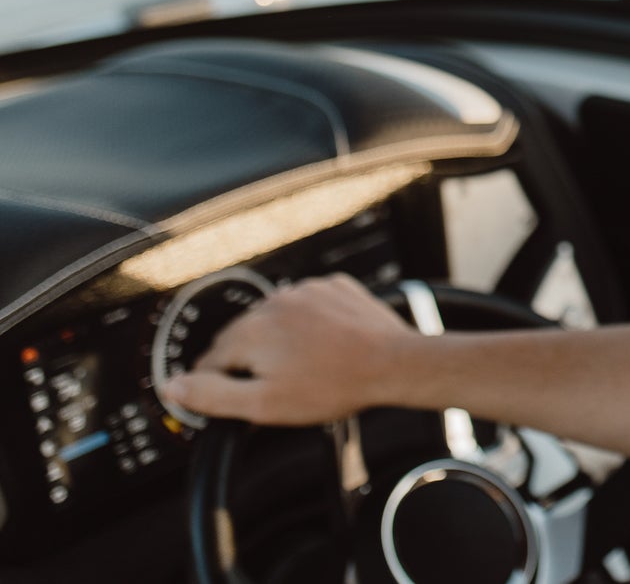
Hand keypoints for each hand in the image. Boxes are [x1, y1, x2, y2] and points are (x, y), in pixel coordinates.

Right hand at [159, 273, 419, 424]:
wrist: (394, 363)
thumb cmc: (333, 385)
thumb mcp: (263, 404)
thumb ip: (212, 395)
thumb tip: (172, 386)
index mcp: (250, 330)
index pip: (212, 359)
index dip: (216, 383)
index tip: (228, 398)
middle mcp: (275, 302)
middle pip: (243, 336)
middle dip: (248, 361)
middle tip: (269, 387)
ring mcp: (307, 290)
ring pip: (276, 318)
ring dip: (278, 340)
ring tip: (301, 368)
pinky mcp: (335, 288)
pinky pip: (309, 306)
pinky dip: (308, 323)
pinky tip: (323, 345)